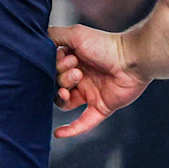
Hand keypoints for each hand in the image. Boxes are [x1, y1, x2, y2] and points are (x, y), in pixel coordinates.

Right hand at [50, 24, 148, 138]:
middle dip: (62, 78)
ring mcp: (90, 93)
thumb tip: (37, 42)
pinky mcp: (100, 107)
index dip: (55, 65)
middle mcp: (80, 78)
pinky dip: (71, 130)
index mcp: (74, 61)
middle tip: (77, 70)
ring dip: (62, 96)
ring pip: (64, 103)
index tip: (66, 57)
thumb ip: (54, 36)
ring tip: (70, 89)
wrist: (131, 58)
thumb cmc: (105, 44)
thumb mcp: (75, 34)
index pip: (52, 69)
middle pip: (56, 85)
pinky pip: (83, 123)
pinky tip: (58, 133)